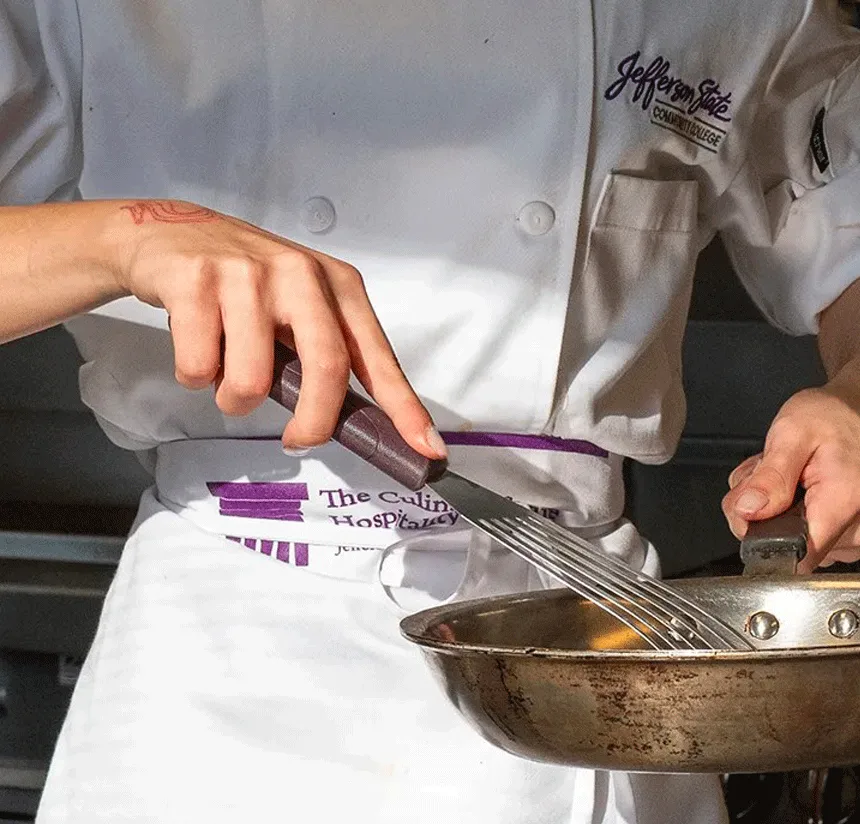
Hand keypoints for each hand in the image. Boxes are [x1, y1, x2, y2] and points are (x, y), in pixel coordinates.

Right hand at [114, 199, 444, 457]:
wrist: (164, 233)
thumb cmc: (241, 280)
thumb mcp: (297, 305)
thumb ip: (323, 352)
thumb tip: (350, 422)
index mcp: (337, 285)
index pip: (377, 356)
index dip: (404, 407)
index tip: (427, 449)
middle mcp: (300, 274)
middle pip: (327, 368)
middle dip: (314, 422)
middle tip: (299, 440)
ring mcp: (247, 275)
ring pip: (251, 382)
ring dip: (233, 398)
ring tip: (222, 369)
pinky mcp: (196, 281)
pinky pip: (198, 368)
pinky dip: (194, 375)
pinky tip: (193, 342)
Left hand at [722, 386, 859, 571]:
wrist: (856, 409)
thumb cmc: (834, 416)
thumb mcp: (793, 433)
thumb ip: (770, 476)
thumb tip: (748, 511)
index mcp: (842, 504)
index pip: (794, 554)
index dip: (759, 537)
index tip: (749, 510)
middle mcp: (854, 529)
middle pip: (784, 543)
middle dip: (760, 510)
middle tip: (767, 474)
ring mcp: (851, 533)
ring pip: (787, 537)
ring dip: (772, 507)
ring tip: (785, 474)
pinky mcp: (844, 531)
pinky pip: (802, 531)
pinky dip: (785, 508)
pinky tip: (793, 484)